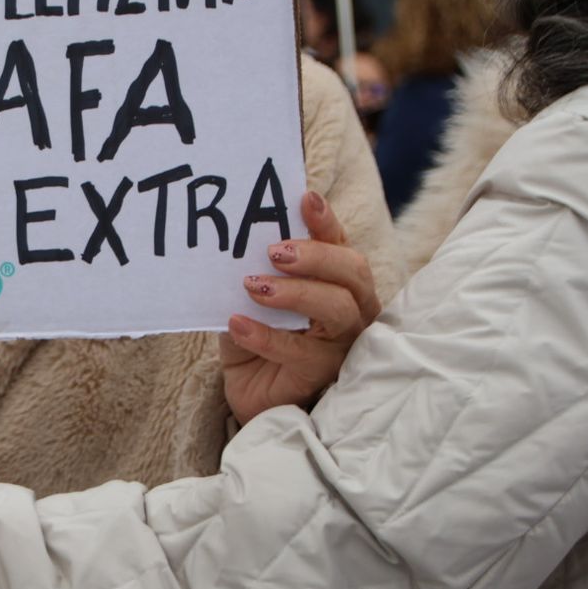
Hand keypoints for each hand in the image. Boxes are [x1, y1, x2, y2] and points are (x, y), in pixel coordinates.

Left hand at [219, 190, 379, 424]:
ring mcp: (343, 344)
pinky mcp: (323, 375)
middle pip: (353, 272)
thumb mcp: (252, 295)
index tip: (304, 198)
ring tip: (253, 286)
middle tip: (274, 252)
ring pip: (337, 310)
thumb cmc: (257, 334)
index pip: (340, 244)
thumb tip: (234, 242)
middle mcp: (353, 309)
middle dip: (315, 256)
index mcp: (338, 282)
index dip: (326, 221)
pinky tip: (238, 324)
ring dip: (295, 292)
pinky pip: (300, 354)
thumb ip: (254, 271)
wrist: (249, 390)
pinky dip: (266, 336)